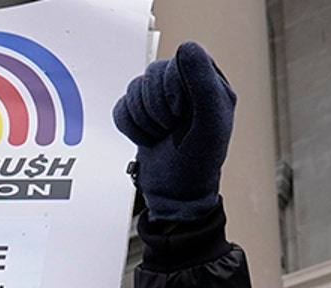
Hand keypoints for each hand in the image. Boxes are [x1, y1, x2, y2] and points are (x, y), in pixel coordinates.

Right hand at [112, 41, 236, 221]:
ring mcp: (161, 100)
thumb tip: (187, 48)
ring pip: (134, 90)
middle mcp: (185, 86)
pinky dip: (131, 128)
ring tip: (161, 136)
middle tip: (171, 129)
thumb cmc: (197, 164)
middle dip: (157, 109)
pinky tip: (148, 139)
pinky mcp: (140, 114)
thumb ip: (202, 84)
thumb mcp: (208, 125)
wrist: (174, 195)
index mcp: (209, 83)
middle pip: (152, 75)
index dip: (173, 90)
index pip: (177, 63)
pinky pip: (122, 107)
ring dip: (145, 121)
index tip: (182, 115)